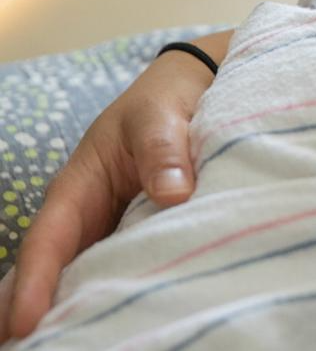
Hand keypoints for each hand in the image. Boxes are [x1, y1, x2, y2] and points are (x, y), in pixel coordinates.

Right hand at [0, 34, 226, 341]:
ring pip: (80, 277)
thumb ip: (164, 152)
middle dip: (34, 312)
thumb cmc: (165, 101)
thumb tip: (173, 194)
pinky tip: (108, 326)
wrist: (190, 90)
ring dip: (68, 312)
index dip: (35, 282)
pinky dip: (104, 298)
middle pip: (52, 271)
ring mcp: (108, 228)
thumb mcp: (160, 117)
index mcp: (79, 185)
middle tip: (26, 350)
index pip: (49, 239)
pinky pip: (115, 271)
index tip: (25, 322)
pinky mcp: (134, 235)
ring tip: (58, 347)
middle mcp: (86, 214)